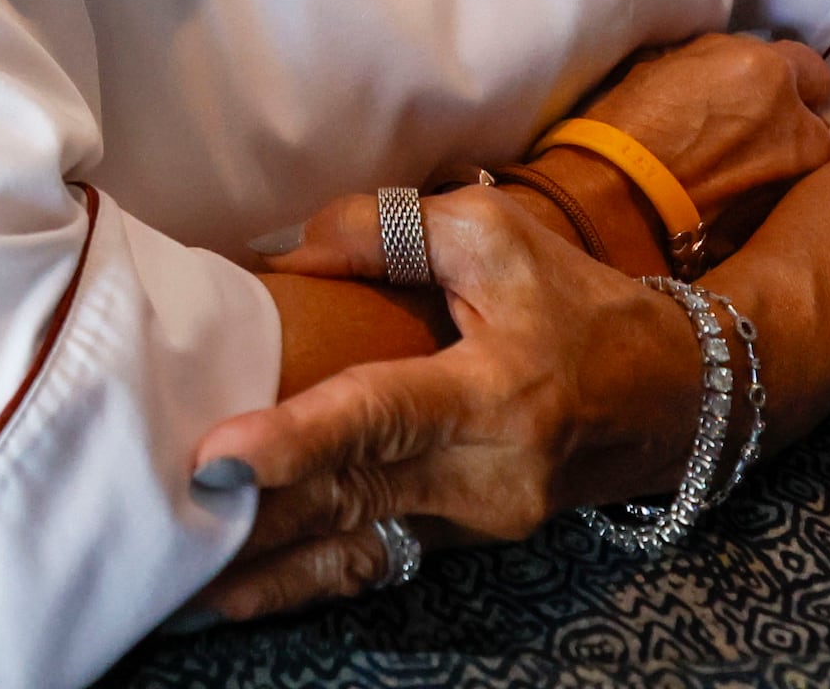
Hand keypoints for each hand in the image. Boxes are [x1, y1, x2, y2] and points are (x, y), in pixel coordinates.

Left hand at [199, 190, 706, 617]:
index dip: (298, 441)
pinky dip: (302, 582)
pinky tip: (235, 597)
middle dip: (255, 521)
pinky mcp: (460, 543)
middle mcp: (486, 477)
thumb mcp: (495, 234)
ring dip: (266, 571)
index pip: (383, 418)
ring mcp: (474, 525)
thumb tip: (291, 250)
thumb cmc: (573, 302)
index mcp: (495, 394)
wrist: (671, 398)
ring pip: (354, 548)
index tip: (218, 459)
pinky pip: (371, 564)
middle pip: (351, 500)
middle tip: (158, 526)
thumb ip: (389, 232)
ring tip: (175, 586)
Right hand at [577, 32, 829, 221]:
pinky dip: (768, 182)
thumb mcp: (678, 61)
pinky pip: (785, 185)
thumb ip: (725, 60)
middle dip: (791, 118)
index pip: (809, 65)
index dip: (788, 75)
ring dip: (783, 153)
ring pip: (805, 155)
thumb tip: (739, 70)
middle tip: (755, 124)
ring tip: (743, 160)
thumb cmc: (634, 116)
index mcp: (767, 69)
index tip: (767, 85)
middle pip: (815, 115)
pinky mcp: (780, 207)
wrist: (621, 189)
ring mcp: (794, 169)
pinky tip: (735, 184)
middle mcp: (795, 117)